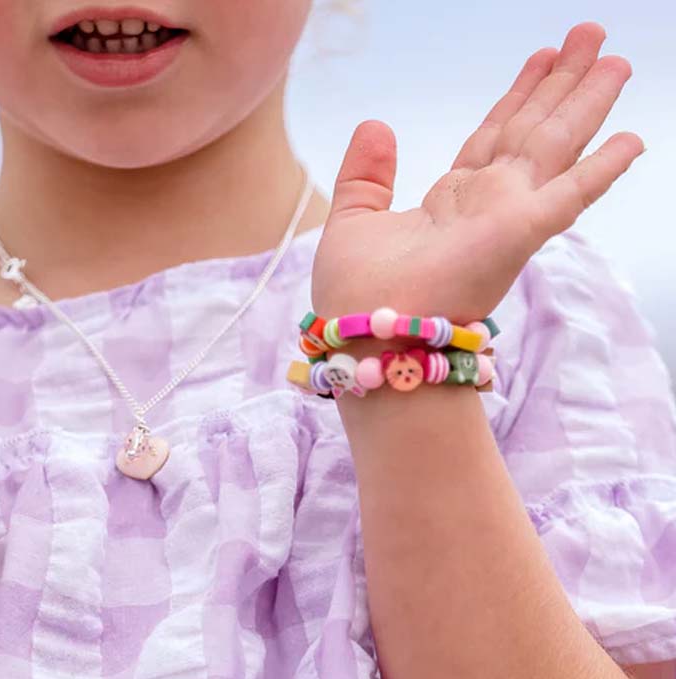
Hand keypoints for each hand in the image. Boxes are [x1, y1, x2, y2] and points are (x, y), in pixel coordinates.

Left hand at [310, 22, 642, 324]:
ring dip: (586, 101)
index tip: (540, 58)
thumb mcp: (352, 221)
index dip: (517, 96)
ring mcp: (506, 217)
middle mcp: (485, 205)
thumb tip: (375, 125)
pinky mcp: (519, 234)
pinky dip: (602, 167)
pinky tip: (632, 140)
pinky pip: (571, 193)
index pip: (492, 135)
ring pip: (556, 145)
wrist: (367, 336)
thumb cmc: (356, 297)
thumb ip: (365, 175)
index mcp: (449, 202)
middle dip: (562, 83)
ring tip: (615, 60)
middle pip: (533, 130)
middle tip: (592, 35)